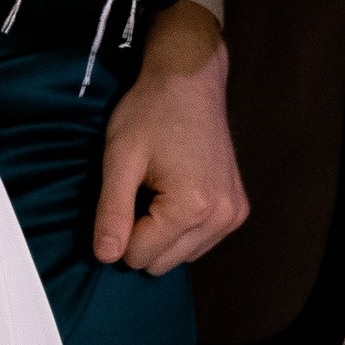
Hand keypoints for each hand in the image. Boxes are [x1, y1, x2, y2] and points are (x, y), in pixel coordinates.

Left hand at [93, 2, 246, 272]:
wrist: (189, 82)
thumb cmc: (150, 113)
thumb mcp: (120, 159)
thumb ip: (112, 212)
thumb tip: (105, 258)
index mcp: (192, 207)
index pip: (140, 256)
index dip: (120, 230)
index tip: (123, 192)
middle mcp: (221, 218)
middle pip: (162, 262)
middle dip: (141, 235)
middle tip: (139, 189)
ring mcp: (234, 216)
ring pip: (182, 257)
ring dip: (162, 234)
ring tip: (156, 188)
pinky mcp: (238, 210)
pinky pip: (200, 242)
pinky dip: (181, 229)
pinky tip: (174, 193)